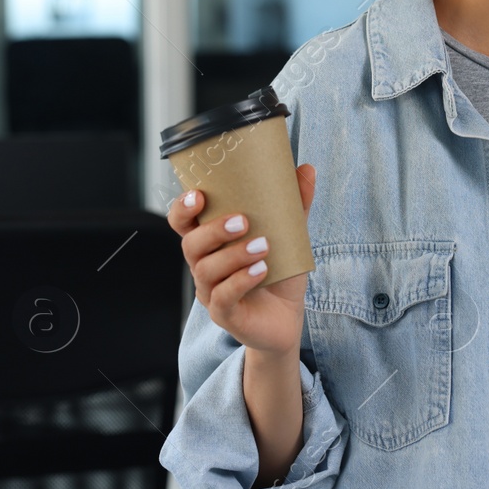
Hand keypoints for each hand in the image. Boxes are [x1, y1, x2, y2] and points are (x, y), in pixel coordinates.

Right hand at [166, 164, 316, 357]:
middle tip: (244, 221)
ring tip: (263, 247)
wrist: (287, 318)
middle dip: (213, 231)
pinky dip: (241, 281)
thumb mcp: (289, 236)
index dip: (182, 208)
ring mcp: (211, 292)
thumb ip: (294, 204)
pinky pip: (223, 297)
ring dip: (233, 255)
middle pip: (190, 245)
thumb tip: (306, 169)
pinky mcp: (224, 315)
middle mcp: (204, 266)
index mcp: (211, 243)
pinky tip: (261, 271)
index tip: (199, 195)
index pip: (182, 222)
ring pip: (206, 270)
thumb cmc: (279, 273)